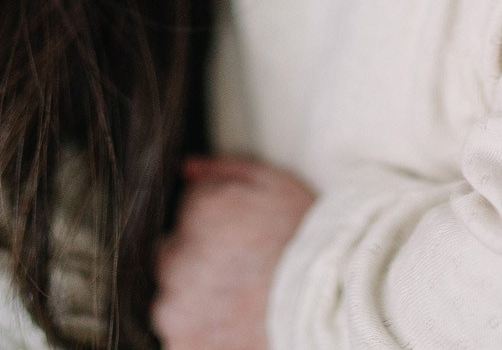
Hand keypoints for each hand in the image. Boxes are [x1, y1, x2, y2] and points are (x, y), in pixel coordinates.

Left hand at [153, 156, 316, 349]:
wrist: (330, 316)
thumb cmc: (308, 248)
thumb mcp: (276, 188)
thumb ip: (224, 171)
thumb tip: (185, 169)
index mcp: (202, 213)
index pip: (188, 206)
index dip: (215, 218)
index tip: (241, 234)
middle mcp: (178, 261)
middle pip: (171, 251)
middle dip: (197, 257)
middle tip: (239, 269)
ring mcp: (175, 309)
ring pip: (170, 293)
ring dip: (193, 294)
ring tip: (237, 299)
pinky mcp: (182, 345)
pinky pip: (178, 331)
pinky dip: (198, 326)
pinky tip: (231, 322)